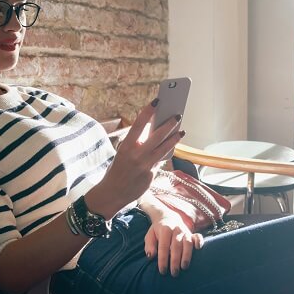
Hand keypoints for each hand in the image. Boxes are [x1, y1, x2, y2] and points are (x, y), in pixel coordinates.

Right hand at [86, 100, 184, 218]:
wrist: (112, 193)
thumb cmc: (118, 169)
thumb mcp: (124, 152)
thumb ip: (137, 143)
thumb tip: (155, 131)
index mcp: (126, 146)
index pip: (139, 124)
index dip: (148, 111)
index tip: (157, 101)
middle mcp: (136, 155)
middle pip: (157, 135)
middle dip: (169, 124)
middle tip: (177, 115)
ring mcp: (145, 165)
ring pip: (164, 148)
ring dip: (174, 138)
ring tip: (181, 131)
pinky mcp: (151, 174)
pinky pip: (161, 160)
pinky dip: (166, 153)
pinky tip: (172, 147)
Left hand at [144, 209, 203, 276]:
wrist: (168, 216)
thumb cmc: (158, 230)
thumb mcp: (150, 235)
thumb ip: (149, 245)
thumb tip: (151, 256)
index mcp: (165, 230)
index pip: (164, 246)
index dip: (163, 259)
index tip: (162, 271)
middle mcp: (176, 230)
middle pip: (176, 246)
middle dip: (175, 261)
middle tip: (174, 273)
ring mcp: (185, 231)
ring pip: (187, 243)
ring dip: (186, 256)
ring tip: (184, 267)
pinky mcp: (192, 233)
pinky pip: (198, 236)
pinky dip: (199, 242)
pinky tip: (198, 249)